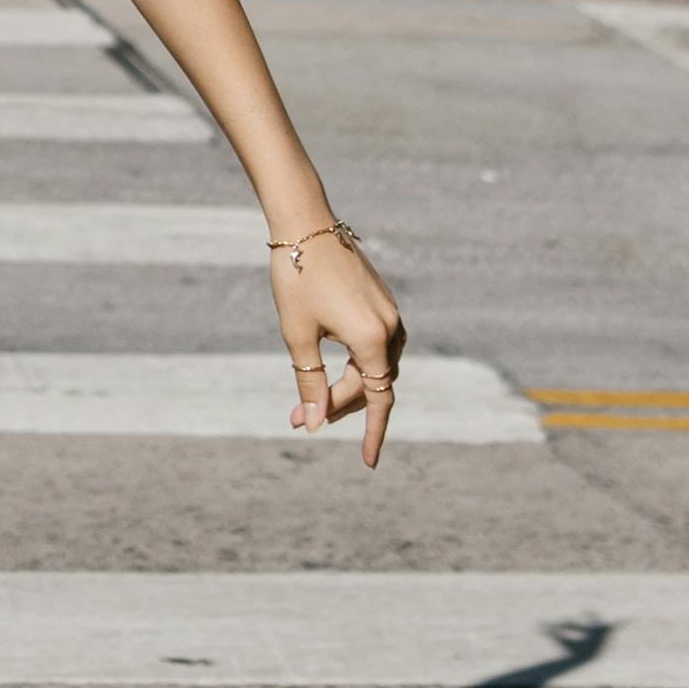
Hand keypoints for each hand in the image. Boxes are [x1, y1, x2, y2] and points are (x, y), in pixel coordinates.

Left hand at [269, 219, 406, 466]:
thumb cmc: (298, 279)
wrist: (305, 224)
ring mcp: (389, 313)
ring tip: (310, 400)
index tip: (368, 463)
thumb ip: (310, 385)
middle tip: (297, 418)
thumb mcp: (298, 338)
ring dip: (347, 387)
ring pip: (375, 367)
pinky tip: (330, 370)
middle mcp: (391, 327)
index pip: (379, 399)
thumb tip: (313, 425)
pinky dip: (355, 365)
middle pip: (373, 385)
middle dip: (338, 406)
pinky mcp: (382, 302)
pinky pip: (376, 347)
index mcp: (373, 339)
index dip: (373, 433)